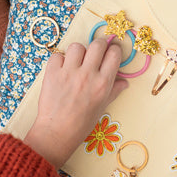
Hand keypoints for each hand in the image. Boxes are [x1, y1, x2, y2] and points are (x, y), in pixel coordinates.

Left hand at [24, 40, 127, 167]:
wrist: (57, 132)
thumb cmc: (82, 123)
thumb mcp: (102, 107)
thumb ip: (114, 91)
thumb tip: (124, 82)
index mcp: (103, 83)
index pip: (114, 54)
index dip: (114, 50)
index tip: (111, 51)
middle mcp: (88, 75)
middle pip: (98, 44)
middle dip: (99, 44)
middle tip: (96, 51)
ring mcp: (69, 73)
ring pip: (77, 46)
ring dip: (79, 52)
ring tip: (76, 61)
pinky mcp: (52, 73)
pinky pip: (58, 55)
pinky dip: (60, 60)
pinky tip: (62, 69)